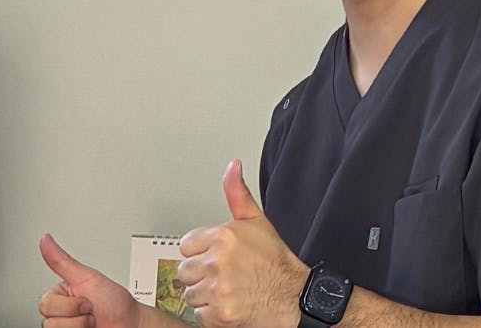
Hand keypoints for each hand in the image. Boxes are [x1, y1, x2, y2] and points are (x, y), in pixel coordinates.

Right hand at [39, 233, 149, 327]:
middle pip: (48, 322)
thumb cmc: (116, 303)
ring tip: (93, 323)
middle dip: (76, 316)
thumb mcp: (88, 277)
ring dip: (80, 327)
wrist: (133, 325)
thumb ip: (62, 261)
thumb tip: (45, 239)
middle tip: (90, 311)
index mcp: (61, 296)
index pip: (46, 305)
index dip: (69, 305)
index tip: (85, 299)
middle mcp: (62, 314)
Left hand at [177, 160, 306, 327]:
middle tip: (224, 276)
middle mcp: (218, 262)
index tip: (217, 258)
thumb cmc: (276, 262)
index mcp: (223, 237)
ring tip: (228, 290)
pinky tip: (229, 305)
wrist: (296, 298)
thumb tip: (232, 167)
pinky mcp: (220, 314)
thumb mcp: (257, 222)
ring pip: (191, 294)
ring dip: (206, 296)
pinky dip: (212, 315)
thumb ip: (237, 194)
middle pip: (185, 271)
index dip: (201, 253)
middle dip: (201, 275)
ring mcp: (218, 289)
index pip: (185, 245)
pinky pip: (199, 315)